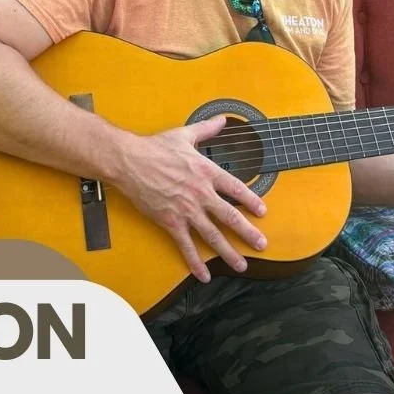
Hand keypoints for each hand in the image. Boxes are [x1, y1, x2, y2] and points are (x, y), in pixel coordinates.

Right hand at [110, 115, 267, 283]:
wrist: (130, 161)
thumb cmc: (155, 147)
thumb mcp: (185, 134)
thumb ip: (207, 129)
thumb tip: (222, 119)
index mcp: (206, 171)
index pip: (235, 189)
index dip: (251, 200)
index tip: (262, 211)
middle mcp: (200, 193)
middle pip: (230, 216)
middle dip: (248, 232)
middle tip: (261, 244)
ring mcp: (186, 210)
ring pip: (212, 235)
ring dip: (228, 252)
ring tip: (241, 264)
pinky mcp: (171, 222)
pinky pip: (186, 246)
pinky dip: (195, 262)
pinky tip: (204, 274)